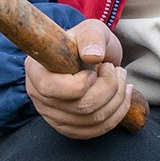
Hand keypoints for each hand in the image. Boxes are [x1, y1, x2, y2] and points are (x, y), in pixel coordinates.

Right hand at [25, 19, 131, 139]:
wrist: (89, 58)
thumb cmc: (86, 42)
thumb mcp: (90, 29)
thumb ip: (91, 37)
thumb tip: (93, 56)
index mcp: (35, 70)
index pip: (52, 88)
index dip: (81, 82)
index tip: (97, 65)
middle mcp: (38, 96)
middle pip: (80, 107)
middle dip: (109, 87)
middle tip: (115, 69)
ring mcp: (52, 115)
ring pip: (92, 120)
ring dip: (117, 99)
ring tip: (121, 78)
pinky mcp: (68, 127)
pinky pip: (95, 130)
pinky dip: (117, 114)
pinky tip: (123, 95)